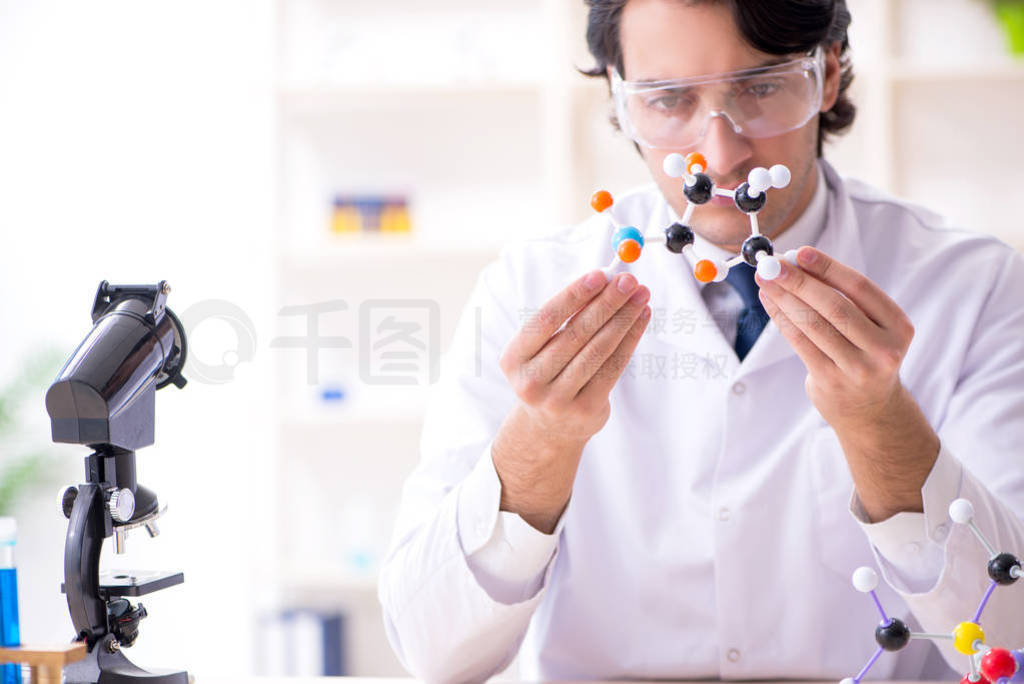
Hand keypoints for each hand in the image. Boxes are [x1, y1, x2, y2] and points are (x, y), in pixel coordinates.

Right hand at [492, 269, 650, 531]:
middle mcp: (531, 381)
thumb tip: (604, 279)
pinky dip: (630, 339)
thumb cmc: (549, 371)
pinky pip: (613, 367)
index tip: (600, 275)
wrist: (549, 427)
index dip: (574, 296)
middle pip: (576, 334)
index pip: (545, 320)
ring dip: (623, 319)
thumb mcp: (542, 348)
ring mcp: (558, 399)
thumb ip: (566, 318)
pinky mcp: (585, 409)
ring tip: (641, 296)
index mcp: (514, 358)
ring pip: (598, 350)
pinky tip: (640, 319)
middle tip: (629, 280)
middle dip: (606, 303)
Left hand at [756, 246, 939, 520]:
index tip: (800, 251)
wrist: (870, 409)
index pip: (861, 288)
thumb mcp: (870, 327)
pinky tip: (770, 302)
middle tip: (772, 264)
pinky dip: (782, 319)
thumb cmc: (864, 354)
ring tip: (765, 280)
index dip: (828, 267)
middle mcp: (883, 349)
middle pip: (835, 306)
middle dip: (799, 281)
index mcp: (898, 326)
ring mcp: (857, 369)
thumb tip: (797, 261)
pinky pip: (800, 343)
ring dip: (784, 298)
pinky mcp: (831, 381)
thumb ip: (842, 296)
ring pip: (813, 325)